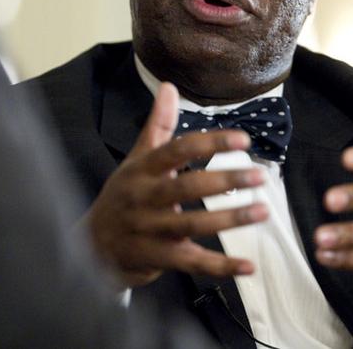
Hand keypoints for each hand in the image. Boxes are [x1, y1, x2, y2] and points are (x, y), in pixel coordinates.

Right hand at [84, 82, 268, 287]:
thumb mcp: (136, 159)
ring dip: (230, 219)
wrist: (90, 246)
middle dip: (226, 180)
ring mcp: (148, 230)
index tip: (242, 139)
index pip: (177, 150)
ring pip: (193, 224)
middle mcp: (143, 198)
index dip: (210, 143)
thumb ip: (158, 125)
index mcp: (141, 169)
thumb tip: (169, 86)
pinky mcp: (156, 258)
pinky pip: (192, 263)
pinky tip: (248, 265)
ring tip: (262, 211)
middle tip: (260, 175)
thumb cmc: (123, 196)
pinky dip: (221, 266)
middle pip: (187, 187)